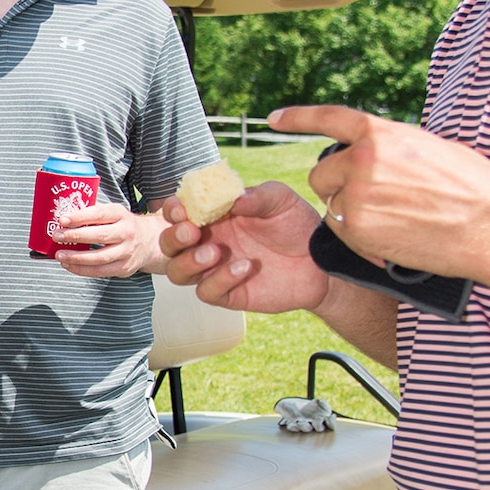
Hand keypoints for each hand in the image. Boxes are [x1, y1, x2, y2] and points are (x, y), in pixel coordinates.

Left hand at [54, 204, 158, 278]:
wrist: (151, 241)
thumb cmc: (124, 225)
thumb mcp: (114, 213)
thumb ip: (94, 214)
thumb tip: (65, 219)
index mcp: (121, 215)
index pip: (99, 215)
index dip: (80, 217)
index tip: (63, 220)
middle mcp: (126, 233)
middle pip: (99, 236)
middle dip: (75, 237)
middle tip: (57, 236)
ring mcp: (126, 252)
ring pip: (99, 258)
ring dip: (76, 257)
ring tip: (60, 254)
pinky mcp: (123, 268)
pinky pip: (100, 272)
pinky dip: (82, 270)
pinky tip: (69, 265)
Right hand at [159, 180, 329, 312]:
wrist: (320, 261)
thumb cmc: (297, 226)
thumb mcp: (281, 201)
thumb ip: (257, 196)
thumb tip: (233, 198)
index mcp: (214, 216)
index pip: (179, 213)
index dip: (172, 210)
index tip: (180, 208)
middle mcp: (208, 242)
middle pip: (169, 245)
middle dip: (173, 238)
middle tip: (192, 232)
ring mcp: (215, 270)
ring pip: (177, 272)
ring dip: (189, 262)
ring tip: (215, 253)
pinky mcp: (228, 293)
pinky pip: (207, 292)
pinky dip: (219, 280)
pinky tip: (244, 267)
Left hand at [274, 104, 489, 281]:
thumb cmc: (473, 187)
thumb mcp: (430, 149)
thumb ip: (393, 148)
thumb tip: (376, 151)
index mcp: (382, 133)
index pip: (329, 118)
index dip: (298, 117)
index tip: (273, 119)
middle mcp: (363, 159)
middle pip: (322, 175)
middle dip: (337, 188)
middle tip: (373, 201)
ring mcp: (357, 194)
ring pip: (331, 206)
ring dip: (351, 214)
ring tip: (394, 219)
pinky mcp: (358, 228)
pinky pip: (342, 233)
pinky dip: (360, 238)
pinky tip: (392, 236)